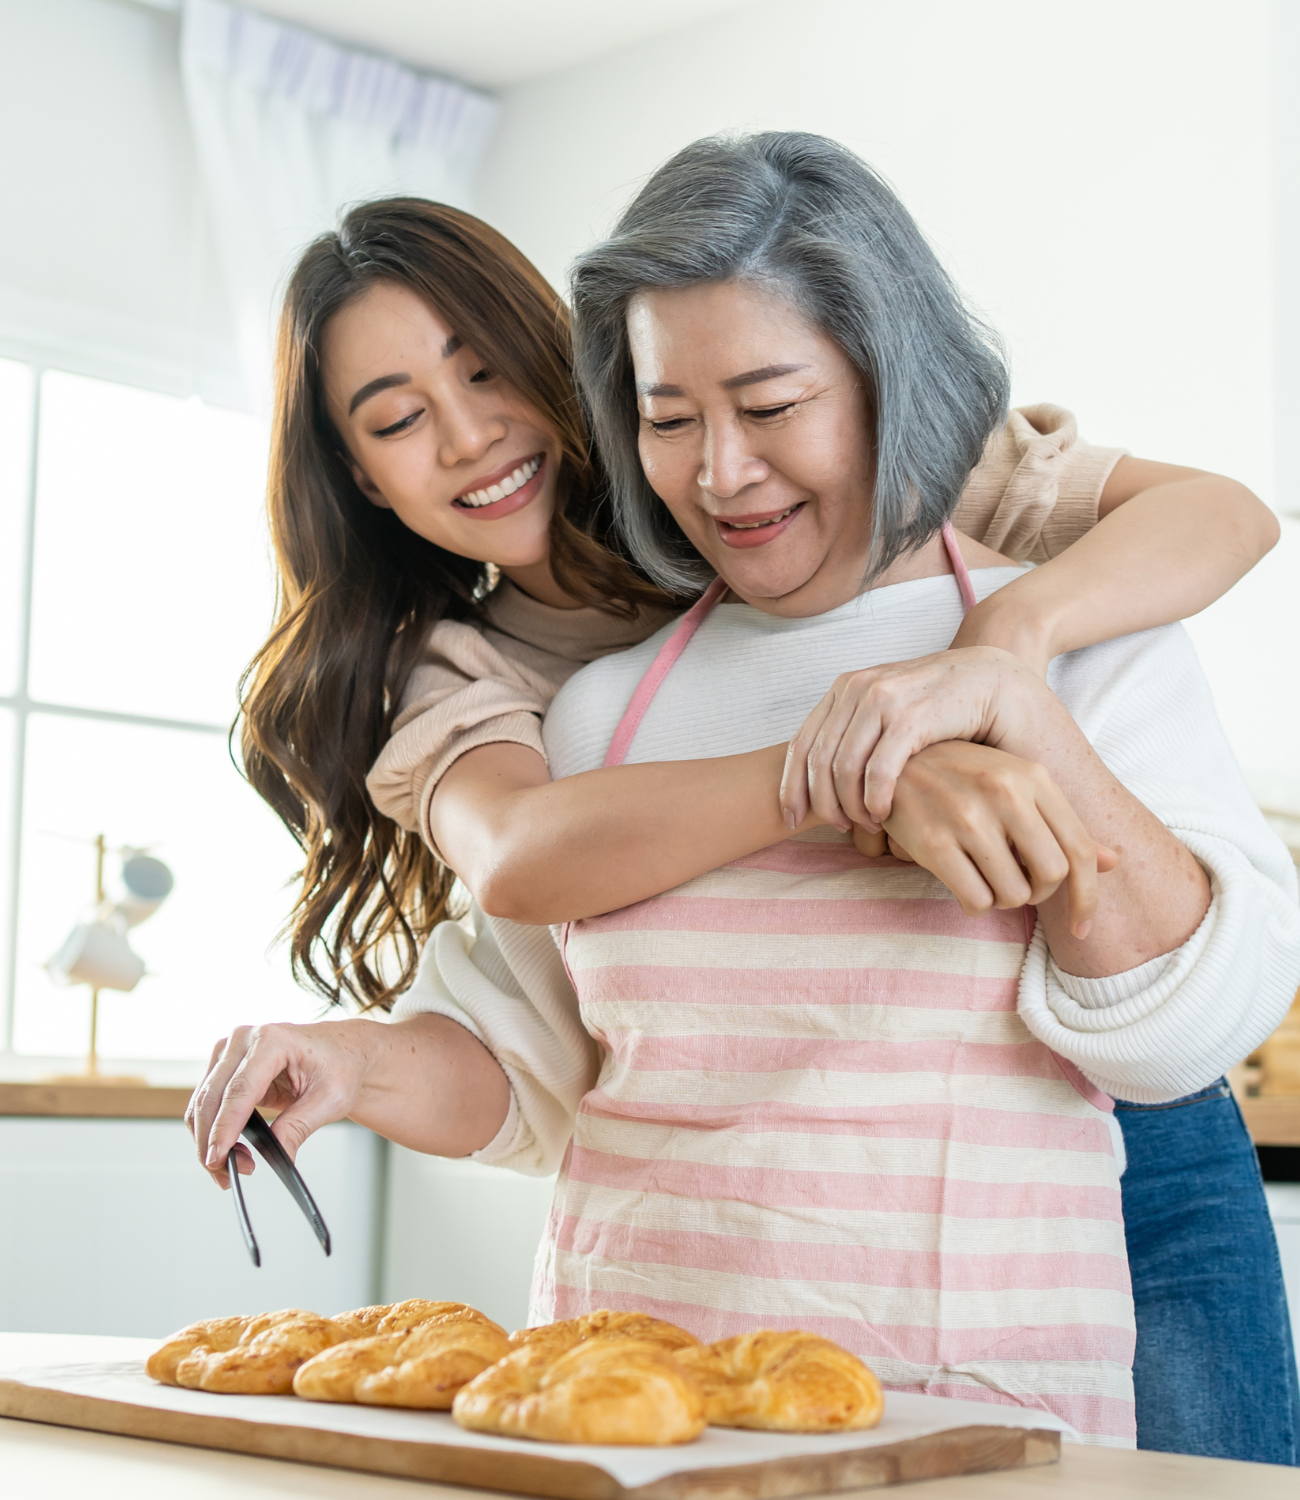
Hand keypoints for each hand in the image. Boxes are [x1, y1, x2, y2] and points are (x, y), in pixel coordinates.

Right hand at [186, 1019, 382, 1188]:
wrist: (343, 1050)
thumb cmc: (340, 1065)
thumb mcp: (331, 1099)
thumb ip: (299, 1126)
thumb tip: (278, 1154)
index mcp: (273, 1040)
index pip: (239, 1090)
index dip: (224, 1127)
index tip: (217, 1158)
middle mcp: (244, 1039)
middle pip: (212, 1097)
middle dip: (212, 1141)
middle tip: (227, 1174)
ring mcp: (230, 1050)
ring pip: (202, 1102)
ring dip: (207, 1140)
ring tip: (233, 1167)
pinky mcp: (225, 1065)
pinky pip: (207, 1102)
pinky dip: (211, 1130)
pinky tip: (228, 1151)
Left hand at [781, 647, 1031, 832]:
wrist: (995, 680)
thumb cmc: (942, 708)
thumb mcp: (889, 715)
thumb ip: (858, 736)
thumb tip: (820, 782)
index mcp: (846, 689)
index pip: (800, 744)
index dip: (790, 787)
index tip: (791, 819)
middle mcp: (857, 689)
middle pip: (816, 760)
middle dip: (820, 803)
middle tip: (838, 828)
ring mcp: (882, 699)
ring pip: (842, 769)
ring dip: (850, 806)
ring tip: (868, 824)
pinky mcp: (911, 716)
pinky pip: (877, 771)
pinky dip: (874, 801)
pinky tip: (884, 815)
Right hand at [869, 740, 1117, 936]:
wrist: (890, 761)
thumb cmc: (960, 776)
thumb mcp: (1015, 784)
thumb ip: (1061, 823)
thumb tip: (1113, 861)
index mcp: (1033, 777)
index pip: (1080, 851)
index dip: (1088, 898)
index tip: (1083, 928)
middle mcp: (1005, 792)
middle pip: (1050, 877)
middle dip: (1037, 895)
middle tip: (1017, 886)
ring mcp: (967, 816)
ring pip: (1012, 894)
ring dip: (1001, 898)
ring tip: (983, 876)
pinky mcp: (932, 841)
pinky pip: (974, 900)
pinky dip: (973, 903)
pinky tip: (962, 883)